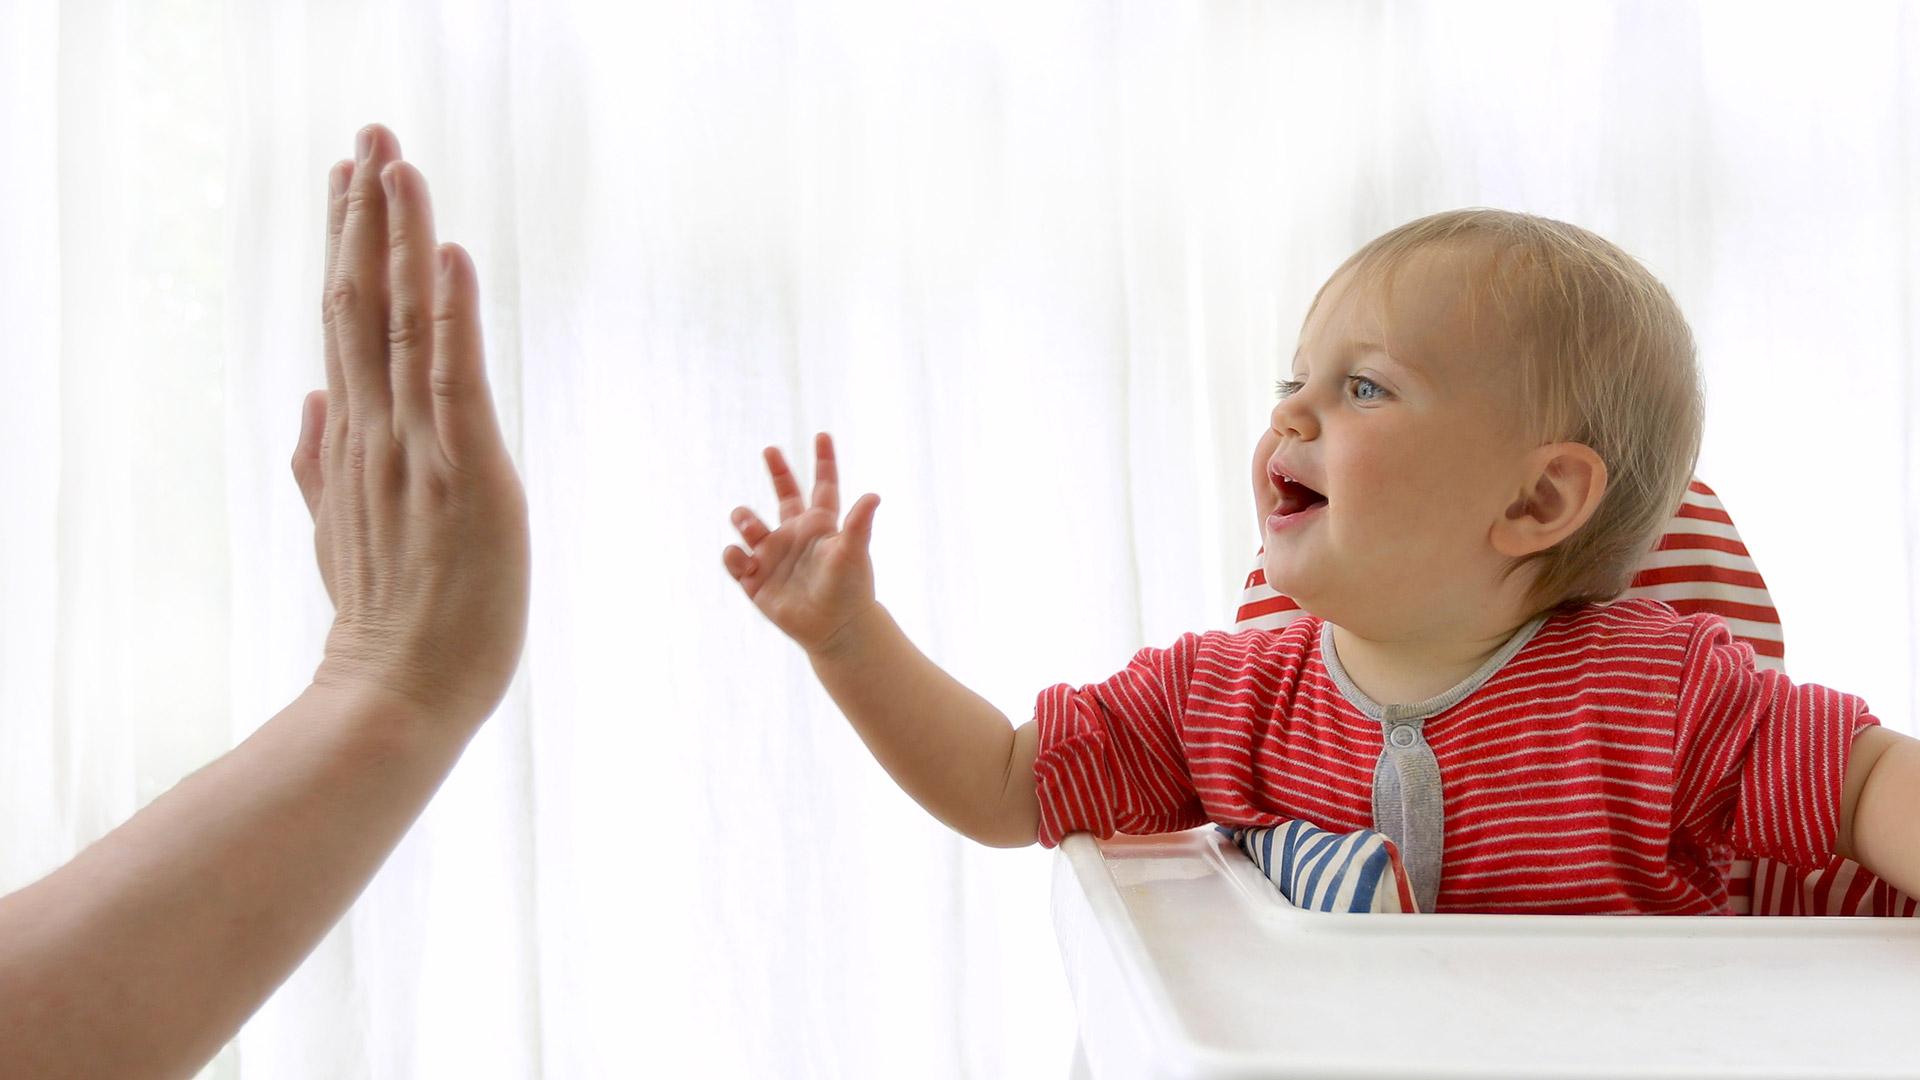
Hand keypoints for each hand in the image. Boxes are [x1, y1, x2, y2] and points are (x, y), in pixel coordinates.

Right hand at [290, 124, 530, 726]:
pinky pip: (454, 379)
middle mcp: (379, 431)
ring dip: (402, 238)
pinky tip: (447, 255)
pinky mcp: (467, 474)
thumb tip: (309, 404)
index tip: (349, 179)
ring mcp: (418, 449)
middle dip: (369, 215)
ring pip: (404, 322)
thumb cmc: (384, 623)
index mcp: (358, 440)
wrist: (395, 696)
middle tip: (371, 134)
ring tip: (396, 162)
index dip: (351, 246)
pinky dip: (451, 314)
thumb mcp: (338, 535)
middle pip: (366, 302)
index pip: (351, 323)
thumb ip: (320, 466)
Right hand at [724, 433, 880, 653]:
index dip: (823, 461)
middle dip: (777, 471)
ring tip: (751, 528)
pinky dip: (734, 555)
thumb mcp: (852, 554)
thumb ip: (858, 524)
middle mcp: (795, 534)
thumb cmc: (849, 590)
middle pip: (784, 494)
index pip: (822, 486)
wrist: (835, 630)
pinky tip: (746, 560)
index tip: (823, 435)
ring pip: (748, 524)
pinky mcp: (755, 579)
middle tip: (771, 450)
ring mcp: (773, 554)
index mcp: (820, 525)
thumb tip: (874, 495)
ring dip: (744, 518)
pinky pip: (734, 558)